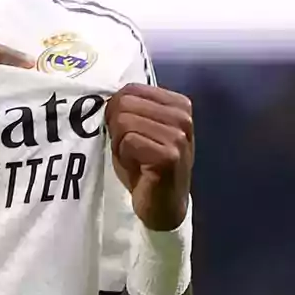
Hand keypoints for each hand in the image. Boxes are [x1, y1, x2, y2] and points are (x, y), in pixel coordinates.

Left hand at [106, 83, 193, 230]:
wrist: (164, 205)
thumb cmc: (147, 166)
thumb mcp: (141, 128)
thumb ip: (131, 107)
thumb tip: (111, 95)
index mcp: (179, 104)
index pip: (131, 89)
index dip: (118, 111)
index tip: (128, 133)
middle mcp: (183, 117)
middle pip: (125, 103)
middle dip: (117, 127)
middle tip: (130, 149)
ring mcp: (178, 136)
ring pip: (124, 121)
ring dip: (120, 144)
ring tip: (135, 159)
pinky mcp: (169, 156)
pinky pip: (128, 141)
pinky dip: (124, 156)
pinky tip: (139, 169)